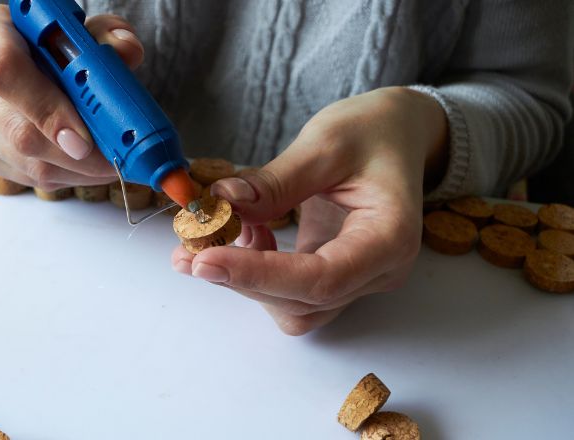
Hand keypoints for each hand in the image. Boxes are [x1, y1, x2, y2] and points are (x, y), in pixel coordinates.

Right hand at [0, 5, 144, 189]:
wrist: (3, 56)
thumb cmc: (41, 40)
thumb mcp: (74, 26)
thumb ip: (104, 34)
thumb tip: (127, 52)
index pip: (5, 71)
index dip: (47, 108)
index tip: (83, 138)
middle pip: (20, 132)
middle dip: (76, 155)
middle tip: (116, 160)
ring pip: (28, 163)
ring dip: (79, 171)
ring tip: (114, 165)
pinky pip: (29, 177)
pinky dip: (69, 177)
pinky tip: (93, 168)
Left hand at [172, 87, 448, 334]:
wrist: (397, 133)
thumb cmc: (374, 130)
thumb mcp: (326, 142)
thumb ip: (276, 181)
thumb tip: (223, 203)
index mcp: (390, 238)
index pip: (320, 279)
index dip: (259, 276)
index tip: (206, 260)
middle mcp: (378, 270)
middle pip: (302, 301)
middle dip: (241, 279)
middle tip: (189, 249)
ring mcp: (358, 277)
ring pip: (294, 307)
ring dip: (246, 283)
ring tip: (209, 243)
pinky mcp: (336, 271)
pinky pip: (292, 291)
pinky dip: (258, 273)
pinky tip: (243, 235)